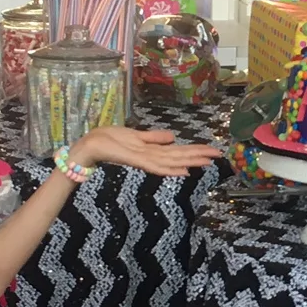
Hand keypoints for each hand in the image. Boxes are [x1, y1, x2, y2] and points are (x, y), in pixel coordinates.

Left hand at [71, 125, 220, 177]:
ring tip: (208, 161)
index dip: (195, 150)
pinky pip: (155, 166)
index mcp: (151, 151)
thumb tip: (174, 137)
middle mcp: (150, 157)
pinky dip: (170, 170)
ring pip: (172, 161)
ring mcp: (143, 159)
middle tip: (218, 155)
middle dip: (199, 156)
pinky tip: (182, 172)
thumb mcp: (134, 135)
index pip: (177, 151)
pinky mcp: (134, 160)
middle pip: (179, 156)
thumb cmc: (107, 140)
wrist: (88, 147)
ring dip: (190, 161)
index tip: (212, 151)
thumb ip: (153, 137)